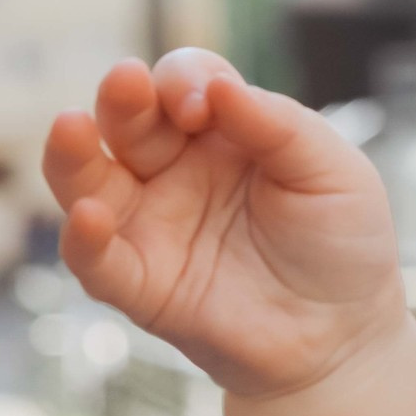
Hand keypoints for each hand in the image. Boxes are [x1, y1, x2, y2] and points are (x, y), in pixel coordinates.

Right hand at [42, 50, 406, 398]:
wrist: (345, 334)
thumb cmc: (343, 244)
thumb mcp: (332, 172)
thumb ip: (280, 126)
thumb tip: (219, 86)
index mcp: (225, 133)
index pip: (184, 84)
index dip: (185, 81)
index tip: (207, 105)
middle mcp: (177, 171)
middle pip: (129, 120)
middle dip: (123, 98)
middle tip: (126, 83)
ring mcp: (152, 225)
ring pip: (88, 181)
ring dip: (72, 154)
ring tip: (69, 127)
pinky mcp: (141, 284)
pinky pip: (95, 260)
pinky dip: (83, 238)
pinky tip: (89, 216)